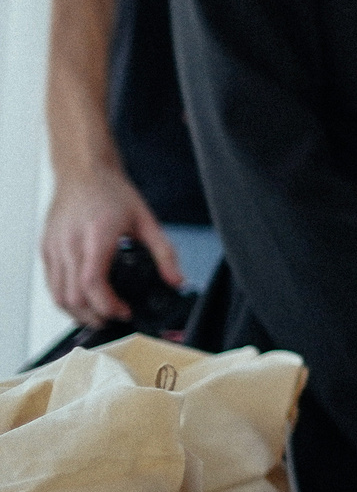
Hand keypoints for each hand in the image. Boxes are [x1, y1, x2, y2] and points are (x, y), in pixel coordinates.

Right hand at [41, 167, 179, 324]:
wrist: (83, 172)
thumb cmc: (111, 192)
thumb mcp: (147, 220)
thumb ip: (164, 253)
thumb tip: (177, 280)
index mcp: (96, 236)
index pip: (93, 283)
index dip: (107, 305)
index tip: (125, 312)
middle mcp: (70, 244)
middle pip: (73, 296)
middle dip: (95, 316)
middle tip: (115, 319)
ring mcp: (54, 247)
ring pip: (57, 295)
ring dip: (77, 312)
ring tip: (99, 316)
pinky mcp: (46, 249)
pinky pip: (51, 284)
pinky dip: (64, 299)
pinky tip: (82, 301)